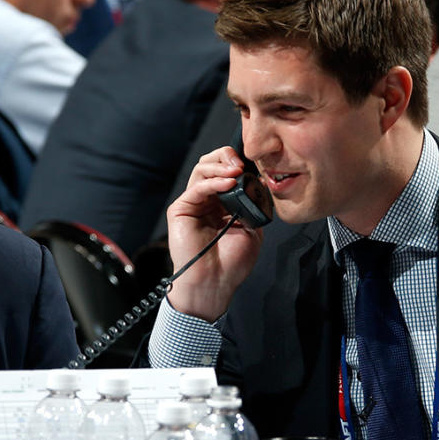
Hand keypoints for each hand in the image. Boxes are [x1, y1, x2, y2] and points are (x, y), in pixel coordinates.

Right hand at [165, 147, 263, 320]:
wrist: (215, 283)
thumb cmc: (231, 263)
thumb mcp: (252, 229)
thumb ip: (252, 205)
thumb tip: (258, 182)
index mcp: (222, 204)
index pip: (226, 172)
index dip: (238, 164)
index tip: (254, 167)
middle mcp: (206, 201)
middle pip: (211, 164)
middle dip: (226, 156)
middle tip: (241, 163)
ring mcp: (193, 204)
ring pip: (201, 169)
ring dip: (220, 165)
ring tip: (235, 171)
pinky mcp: (180, 210)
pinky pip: (196, 187)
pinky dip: (213, 181)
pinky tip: (228, 182)